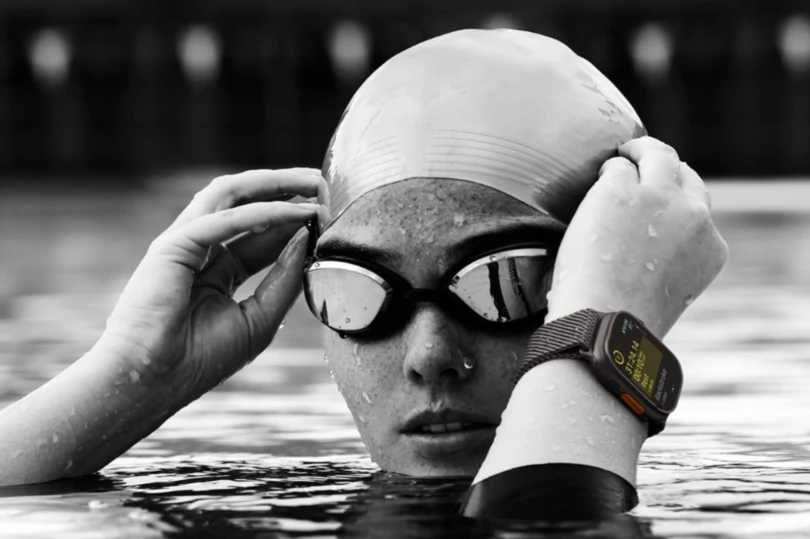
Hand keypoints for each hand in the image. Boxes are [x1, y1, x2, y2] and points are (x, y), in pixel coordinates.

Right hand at [99, 169, 320, 402]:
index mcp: (218, 271)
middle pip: (248, 205)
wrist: (150, 382)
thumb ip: (284, 279)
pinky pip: (223, 218)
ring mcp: (184, 243)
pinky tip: (293, 212)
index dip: (295, 220)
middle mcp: (201, 249)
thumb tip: (307, 238)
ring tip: (312, 182)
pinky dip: (261, 213)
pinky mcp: (172, 245)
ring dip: (274, 185)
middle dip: (287, 190)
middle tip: (324, 184)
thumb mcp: (259, 318)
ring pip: (231, 195)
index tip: (330, 212)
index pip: (262, 233)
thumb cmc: (199, 359)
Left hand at [547, 136, 728, 335]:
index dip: (678, 204)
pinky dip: (608, 170)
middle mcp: (694, 217)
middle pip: (686, 176)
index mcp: (711, 249)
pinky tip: (599, 176)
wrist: (603, 320)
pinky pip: (617, 167)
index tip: (661, 203)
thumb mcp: (668, 292)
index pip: (699, 213)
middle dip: (667, 169)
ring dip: (641, 151)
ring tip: (625, 152)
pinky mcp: (622, 189)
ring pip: (658, 156)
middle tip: (644, 163)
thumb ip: (668, 262)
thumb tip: (645, 250)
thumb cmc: (623, 319)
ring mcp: (659, 198)